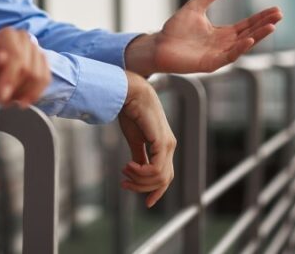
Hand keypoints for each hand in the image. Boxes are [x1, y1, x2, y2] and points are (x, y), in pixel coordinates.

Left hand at [0, 27, 50, 105]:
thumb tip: (2, 57)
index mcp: (8, 34)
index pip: (16, 57)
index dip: (10, 79)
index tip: (1, 96)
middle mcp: (25, 38)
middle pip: (28, 69)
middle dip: (15, 89)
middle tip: (2, 101)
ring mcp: (36, 49)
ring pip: (39, 77)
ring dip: (24, 93)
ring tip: (10, 100)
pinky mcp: (43, 62)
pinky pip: (45, 80)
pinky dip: (35, 93)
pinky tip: (22, 100)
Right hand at [118, 72, 175, 207]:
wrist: (130, 92)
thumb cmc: (131, 111)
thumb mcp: (135, 140)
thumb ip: (139, 156)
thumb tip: (138, 171)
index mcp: (164, 146)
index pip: (166, 176)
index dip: (156, 191)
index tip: (145, 202)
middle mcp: (170, 146)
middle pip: (163, 180)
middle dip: (143, 187)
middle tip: (124, 182)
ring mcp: (168, 144)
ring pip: (160, 177)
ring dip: (139, 180)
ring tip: (125, 171)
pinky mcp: (162, 141)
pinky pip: (156, 168)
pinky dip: (142, 173)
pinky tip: (129, 166)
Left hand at [125, 0, 281, 75]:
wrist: (158, 45)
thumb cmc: (175, 28)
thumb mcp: (196, 6)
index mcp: (222, 33)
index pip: (246, 25)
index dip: (260, 18)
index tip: (275, 10)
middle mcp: (223, 44)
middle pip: (249, 33)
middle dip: (264, 25)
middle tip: (279, 15)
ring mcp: (218, 55)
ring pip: (243, 45)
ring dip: (257, 36)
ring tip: (271, 26)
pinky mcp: (210, 64)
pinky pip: (228, 56)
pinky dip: (239, 48)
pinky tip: (248, 39)